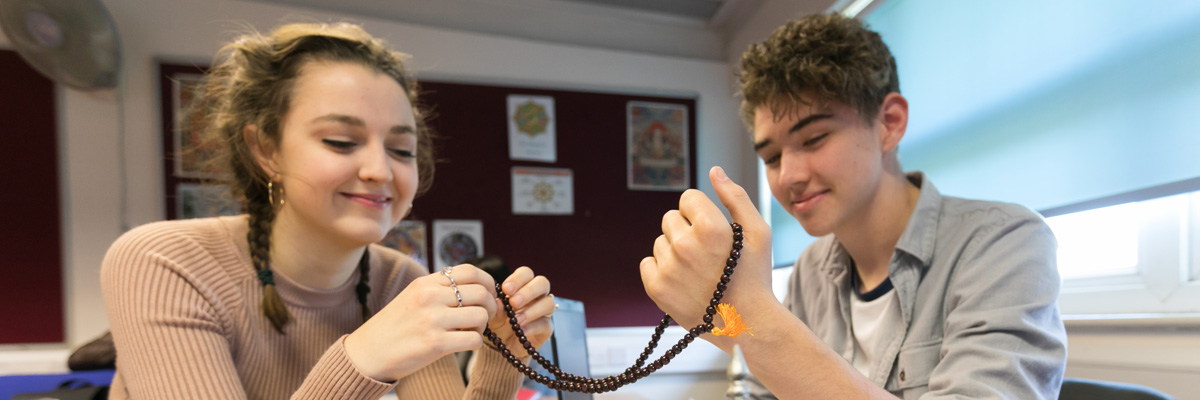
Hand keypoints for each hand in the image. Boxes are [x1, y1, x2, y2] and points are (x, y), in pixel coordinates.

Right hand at [345, 264, 497, 381]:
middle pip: (481, 293)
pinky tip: (463, 345)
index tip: (487, 296)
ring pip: (481, 315)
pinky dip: (475, 344)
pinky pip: (474, 340)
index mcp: (425, 283)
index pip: (470, 271)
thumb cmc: (394, 327)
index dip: (487, 283)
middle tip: (484, 318)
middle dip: (490, 307)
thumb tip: (476, 288)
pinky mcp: (435, 343)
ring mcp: (432, 319)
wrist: (367, 353)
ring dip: (482, 327)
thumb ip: (440, 289)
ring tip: (470, 332)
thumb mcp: (413, 297)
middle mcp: (430, 296)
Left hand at [487, 266, 554, 357]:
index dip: (518, 279)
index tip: (505, 289)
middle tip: (513, 302)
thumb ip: (496, 307)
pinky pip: (546, 324)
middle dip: (529, 291)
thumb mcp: (492, 314)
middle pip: (542, 283)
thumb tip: (499, 302)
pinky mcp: (546, 328)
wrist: (498, 346)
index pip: (526, 273)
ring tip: (517, 319)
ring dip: (531, 310)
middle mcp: (536, 296)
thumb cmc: (496, 323)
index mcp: (522, 286)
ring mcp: (543, 311)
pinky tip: (521, 330)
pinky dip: (533, 327)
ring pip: (548, 303)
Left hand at [640, 166, 773, 330]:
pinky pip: (647, 263)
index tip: (712, 231)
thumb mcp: (758, 232)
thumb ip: (735, 197)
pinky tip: (683, 281)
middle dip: (687, 230)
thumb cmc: (754, 276)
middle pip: (670, 218)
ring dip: (675, 251)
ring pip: (660, 241)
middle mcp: (685, 245)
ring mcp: (668, 268)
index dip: (701, 212)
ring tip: (698, 271)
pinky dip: (661, 270)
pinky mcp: (656, 288)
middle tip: (707, 254)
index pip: (687, 198)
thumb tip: (714, 171)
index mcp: (710, 227)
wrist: (746, 325)